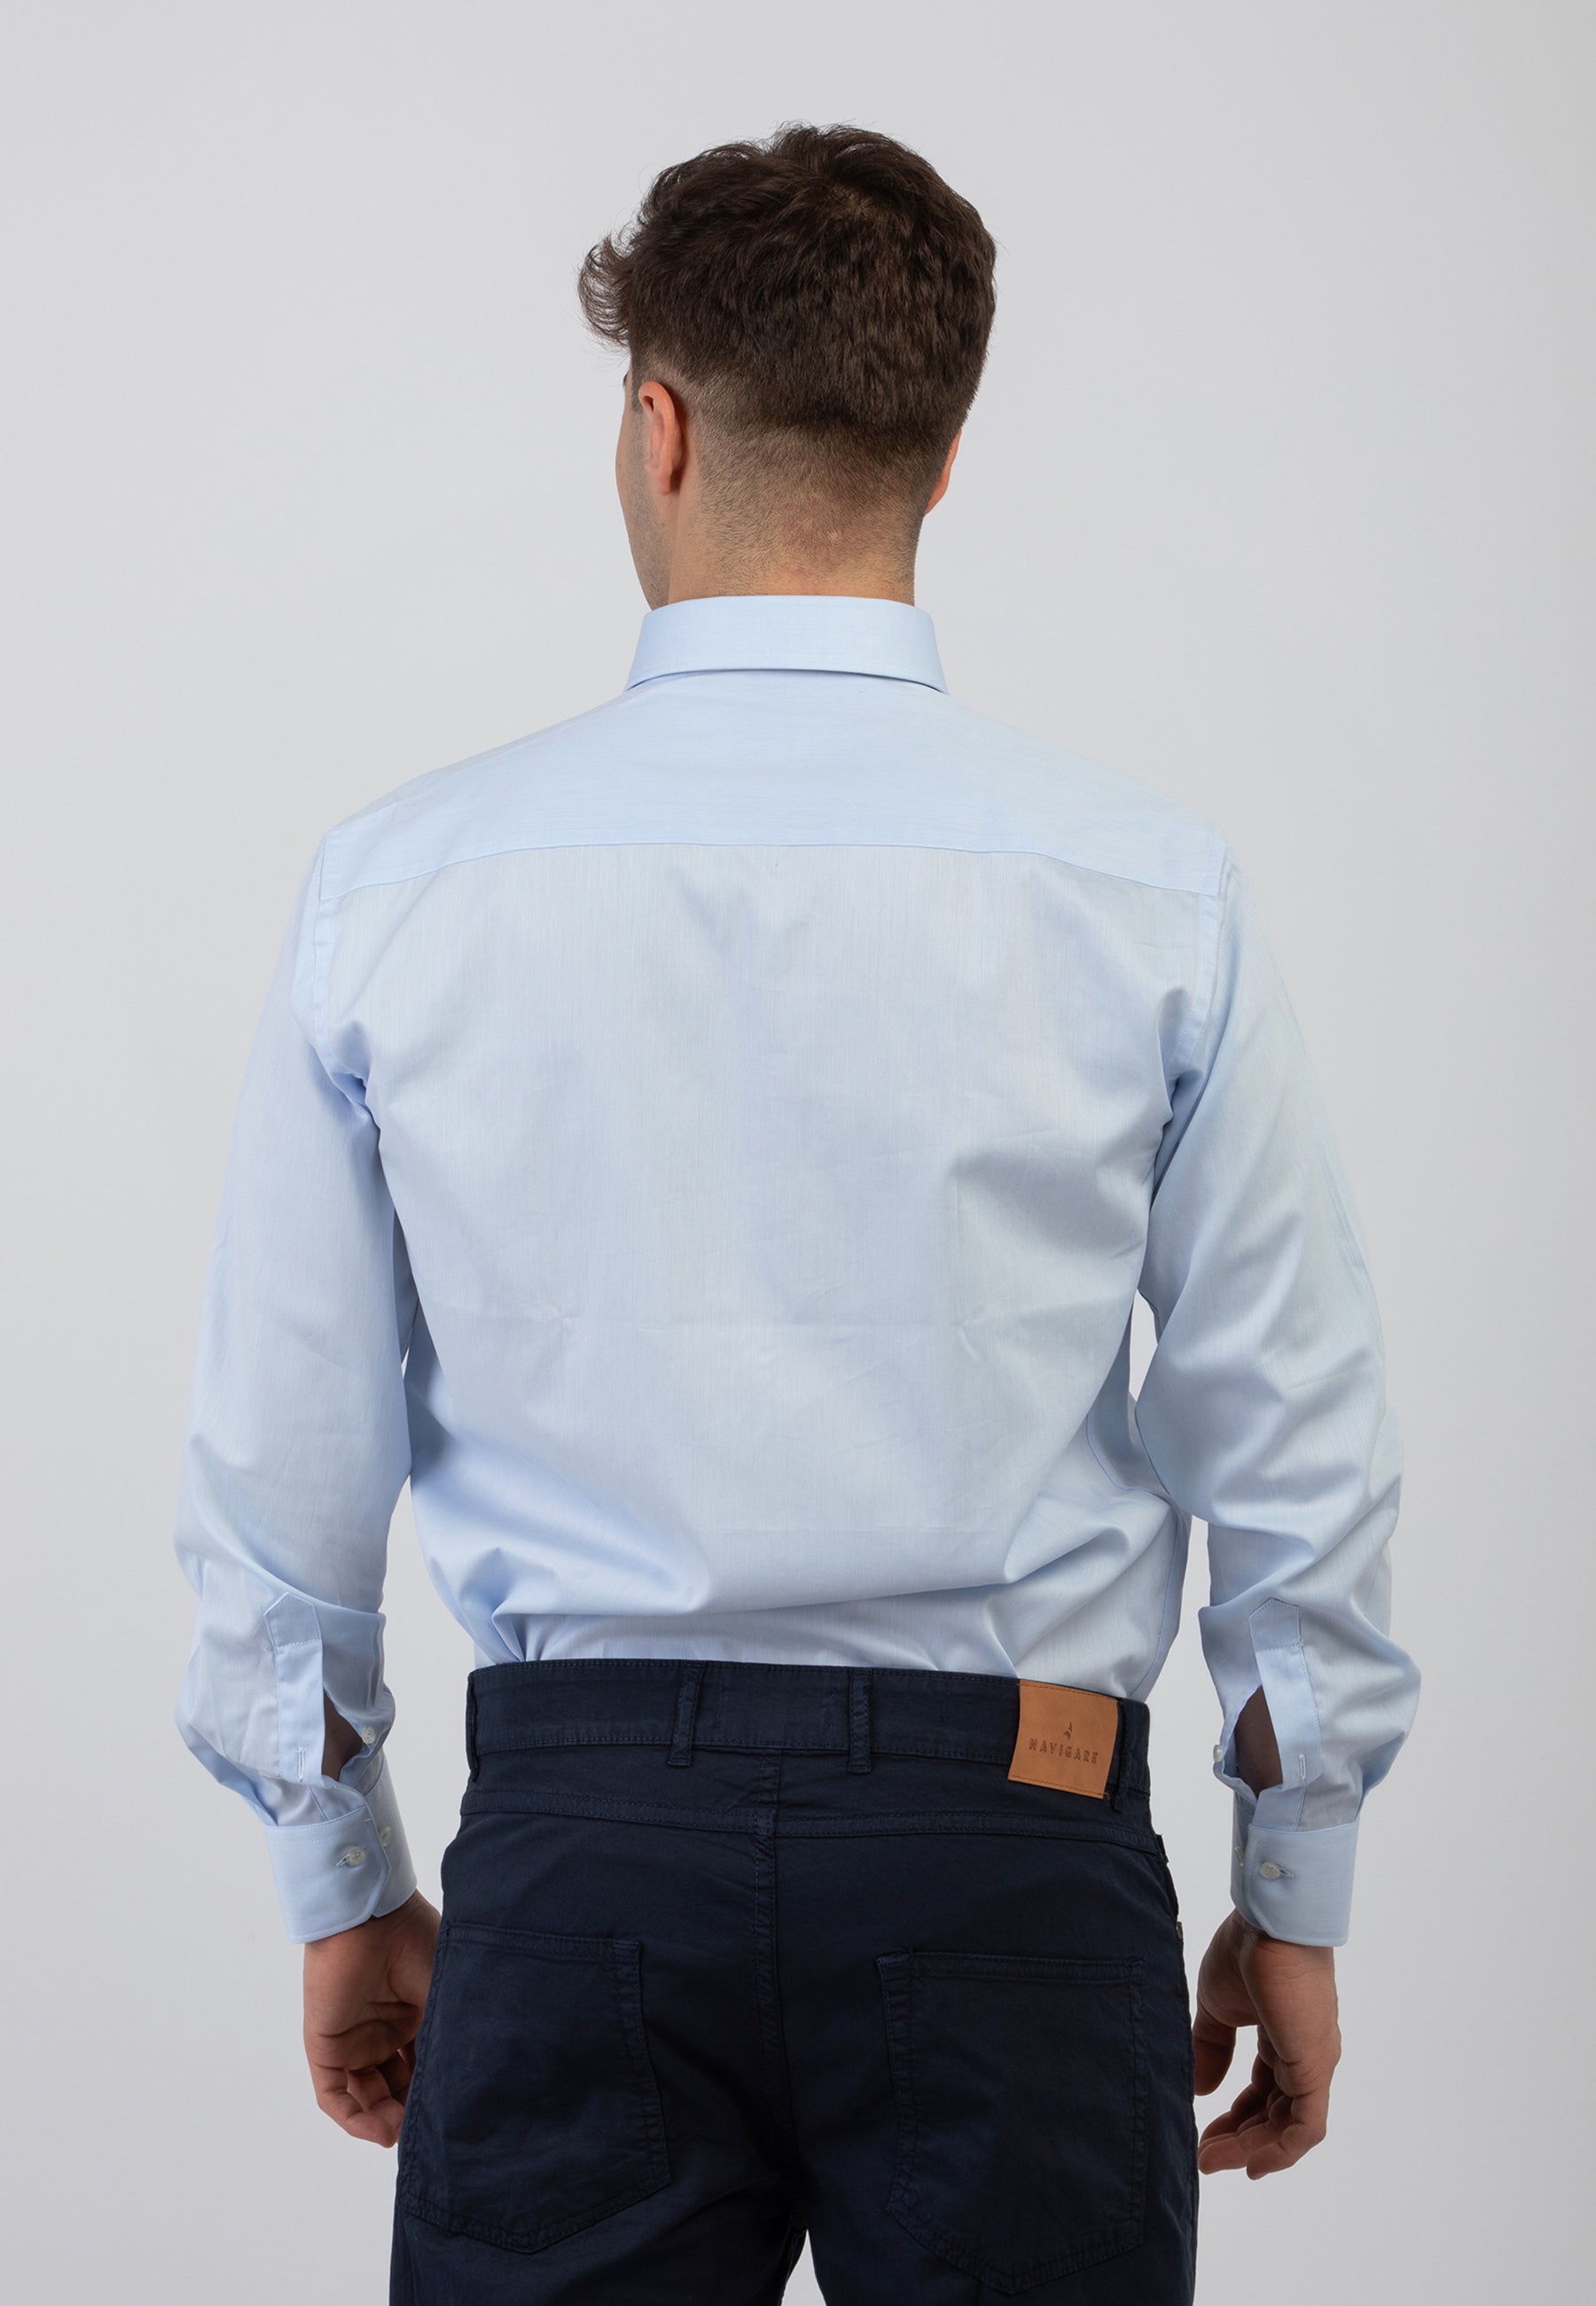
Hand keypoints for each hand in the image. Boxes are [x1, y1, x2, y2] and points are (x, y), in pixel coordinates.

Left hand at [302, 1888, 440, 2145]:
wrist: (370, 1917)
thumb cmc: (415, 1942)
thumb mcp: (446, 1995)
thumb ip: (451, 2038)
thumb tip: (472, 2087)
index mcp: (416, 2013)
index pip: (425, 2066)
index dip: (435, 2092)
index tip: (453, 2114)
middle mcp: (384, 2029)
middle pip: (396, 2087)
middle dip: (410, 2112)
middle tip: (427, 2129)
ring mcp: (353, 2039)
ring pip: (366, 2096)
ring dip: (384, 2120)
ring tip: (403, 2134)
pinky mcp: (324, 2045)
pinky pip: (334, 2093)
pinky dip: (354, 2118)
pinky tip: (380, 2130)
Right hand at [1192, 1908, 1340, 2178]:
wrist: (1271, 1924)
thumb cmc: (1247, 1951)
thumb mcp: (1218, 2006)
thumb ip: (1211, 2047)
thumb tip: (1200, 2090)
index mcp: (1283, 2035)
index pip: (1264, 2090)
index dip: (1236, 2117)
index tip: (1205, 2135)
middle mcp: (1305, 2055)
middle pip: (1275, 2114)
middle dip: (1239, 2139)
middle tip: (1204, 2157)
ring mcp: (1314, 2063)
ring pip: (1288, 2127)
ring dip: (1251, 2149)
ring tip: (1213, 2160)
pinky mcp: (1315, 2068)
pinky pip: (1305, 2127)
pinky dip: (1280, 2151)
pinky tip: (1252, 2163)